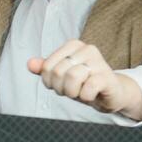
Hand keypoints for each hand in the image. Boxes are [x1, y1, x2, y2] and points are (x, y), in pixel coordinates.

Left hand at [27, 40, 141, 120]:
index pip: (47, 66)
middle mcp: (87, 49)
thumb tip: (30, 64)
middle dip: (61, 88)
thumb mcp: (62, 76)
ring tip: (81, 92)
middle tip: (73, 90)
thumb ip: (45, 69)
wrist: (111, 94)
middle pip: (58, 72)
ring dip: (73, 92)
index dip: (49, 82)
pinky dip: (85, 97)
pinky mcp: (107, 76)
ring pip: (71, 78)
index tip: (62, 84)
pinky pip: (87, 88)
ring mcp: (99, 62)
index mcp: (73, 45)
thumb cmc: (85, 83)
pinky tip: (92, 94)